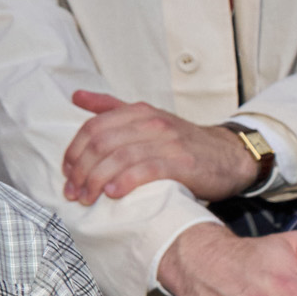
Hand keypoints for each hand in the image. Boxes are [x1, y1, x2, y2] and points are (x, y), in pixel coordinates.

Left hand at [64, 93, 264, 205]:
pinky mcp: (183, 163)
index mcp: (139, 111)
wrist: (229, 156)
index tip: (67, 172)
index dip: (74, 151)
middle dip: (81, 170)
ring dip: (97, 180)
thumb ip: (112, 108)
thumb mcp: (149, 118)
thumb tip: (77, 97)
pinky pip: (146, 170)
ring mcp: (168, 142)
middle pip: (102, 143)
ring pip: (119, 157)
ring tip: (87, 198)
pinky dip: (125, 182)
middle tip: (73, 192)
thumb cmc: (185, 143)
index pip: (93, 127)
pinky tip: (113, 194)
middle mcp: (151, 123)